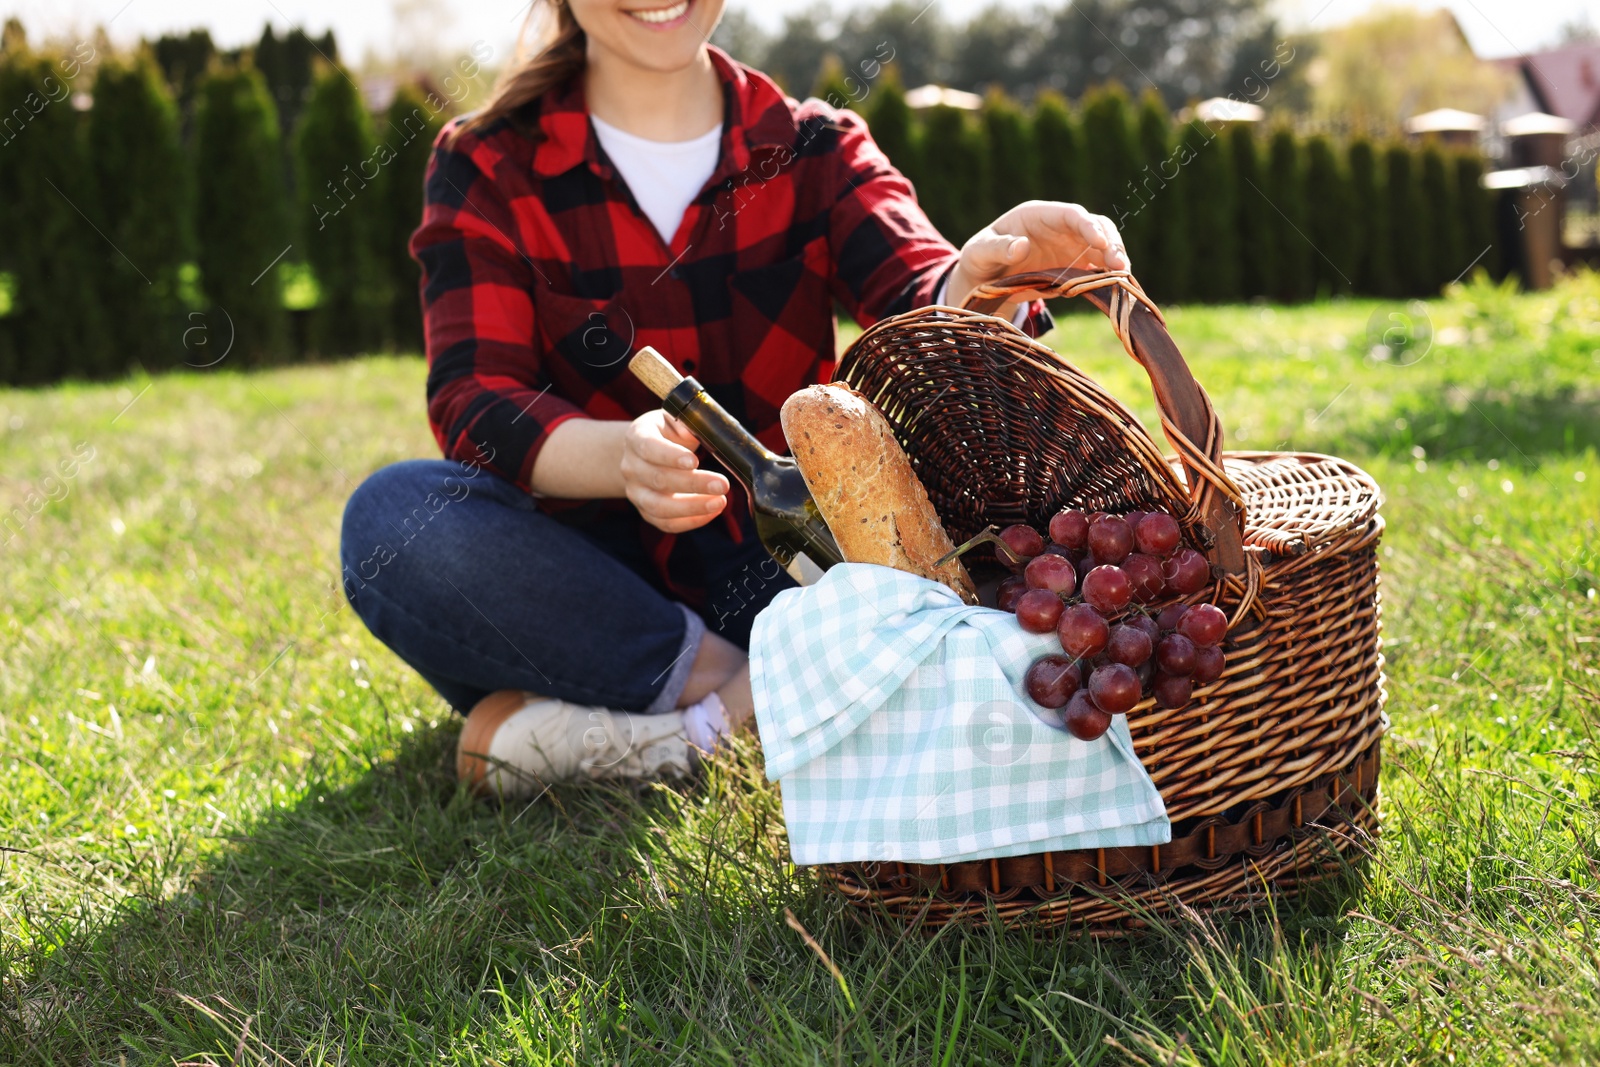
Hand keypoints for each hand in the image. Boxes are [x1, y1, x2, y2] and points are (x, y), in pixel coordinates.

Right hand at [621, 410, 728, 532]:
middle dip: (693, 484)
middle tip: (722, 484)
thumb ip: (686, 422)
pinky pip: (666, 523)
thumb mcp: (673, 419)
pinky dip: (691, 521)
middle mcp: (631, 467)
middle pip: (659, 480)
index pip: (649, 448)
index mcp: (637, 437)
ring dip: (692, 507)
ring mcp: (636, 492)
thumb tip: (699, 431)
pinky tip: (712, 511)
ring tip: (720, 502)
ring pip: (660, 507)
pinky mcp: (646, 511)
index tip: (694, 461)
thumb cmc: (666, 432)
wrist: (644, 452)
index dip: (670, 456)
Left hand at [945, 201, 1129, 311]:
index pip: (1070, 214)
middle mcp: (1060, 228)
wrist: (985, 279)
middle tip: (1119, 264)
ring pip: (1103, 248)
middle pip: (1096, 227)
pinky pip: (1097, 270)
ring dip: (1115, 260)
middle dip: (1110, 243)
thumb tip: (1021, 245)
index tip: (1099, 242)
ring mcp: (1070, 248)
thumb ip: (997, 248)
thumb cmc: (980, 257)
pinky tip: (1117, 289)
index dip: (1087, 226)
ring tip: (1122, 277)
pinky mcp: (1074, 269)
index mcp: (1039, 215)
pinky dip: (1108, 278)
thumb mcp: (980, 252)